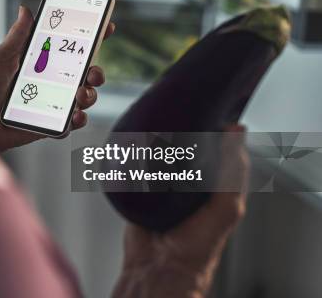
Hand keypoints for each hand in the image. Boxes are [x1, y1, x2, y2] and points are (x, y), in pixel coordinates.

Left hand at [0, 5, 115, 152]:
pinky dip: (79, 119)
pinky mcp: (52, 124)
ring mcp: (55, 103)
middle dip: (97, 71)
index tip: (105, 26)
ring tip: (80, 94)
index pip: (73, 48)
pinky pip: (73, 122)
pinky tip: (75, 115)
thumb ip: (17, 36)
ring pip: (85, 97)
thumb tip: (25, 10)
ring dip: (90, 94)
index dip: (92, 37)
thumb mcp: (2, 58)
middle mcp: (54, 82)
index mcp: (44, 62)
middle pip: (86, 74)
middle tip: (92, 71)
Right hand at [114, 126, 249, 297]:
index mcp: (216, 184)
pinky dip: (139, 155)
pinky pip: (140, 165)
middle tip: (180, 112)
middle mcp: (192, 182)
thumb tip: (236, 130)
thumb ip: (233, 172)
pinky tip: (138, 142)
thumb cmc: (198, 245)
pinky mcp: (142, 188)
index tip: (210, 108)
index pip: (220, 147)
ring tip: (157, 123)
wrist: (159, 268)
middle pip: (189, 146)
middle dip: (185, 131)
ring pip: (164, 153)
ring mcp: (166, 184)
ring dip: (160, 141)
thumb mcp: (226, 207)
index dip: (217, 128)